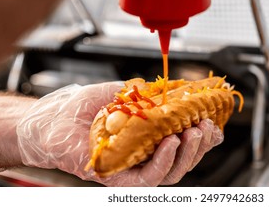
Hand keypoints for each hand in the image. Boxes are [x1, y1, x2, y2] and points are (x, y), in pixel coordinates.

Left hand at [16, 82, 223, 185]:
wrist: (53, 118)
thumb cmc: (85, 108)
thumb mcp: (125, 95)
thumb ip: (151, 95)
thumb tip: (177, 91)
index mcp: (148, 140)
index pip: (181, 144)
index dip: (201, 138)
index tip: (214, 124)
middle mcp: (143, 157)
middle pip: (181, 161)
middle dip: (199, 146)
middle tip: (206, 127)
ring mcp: (131, 169)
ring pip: (170, 174)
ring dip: (186, 154)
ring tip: (193, 133)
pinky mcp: (117, 178)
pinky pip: (146, 178)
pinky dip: (163, 162)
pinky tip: (170, 143)